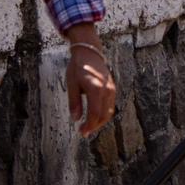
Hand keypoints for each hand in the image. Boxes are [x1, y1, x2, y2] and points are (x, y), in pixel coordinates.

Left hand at [62, 24, 115, 139]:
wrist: (90, 53)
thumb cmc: (78, 67)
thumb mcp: (71, 84)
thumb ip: (74, 102)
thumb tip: (75, 119)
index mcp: (96, 89)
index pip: (95, 113)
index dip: (89, 125)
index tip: (81, 132)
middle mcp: (107, 91)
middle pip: (104, 115)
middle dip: (94, 126)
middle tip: (84, 132)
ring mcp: (112, 90)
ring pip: (109, 111)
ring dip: (100, 121)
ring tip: (89, 126)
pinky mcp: (112, 89)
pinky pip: (110, 105)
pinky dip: (103, 114)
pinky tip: (94, 116)